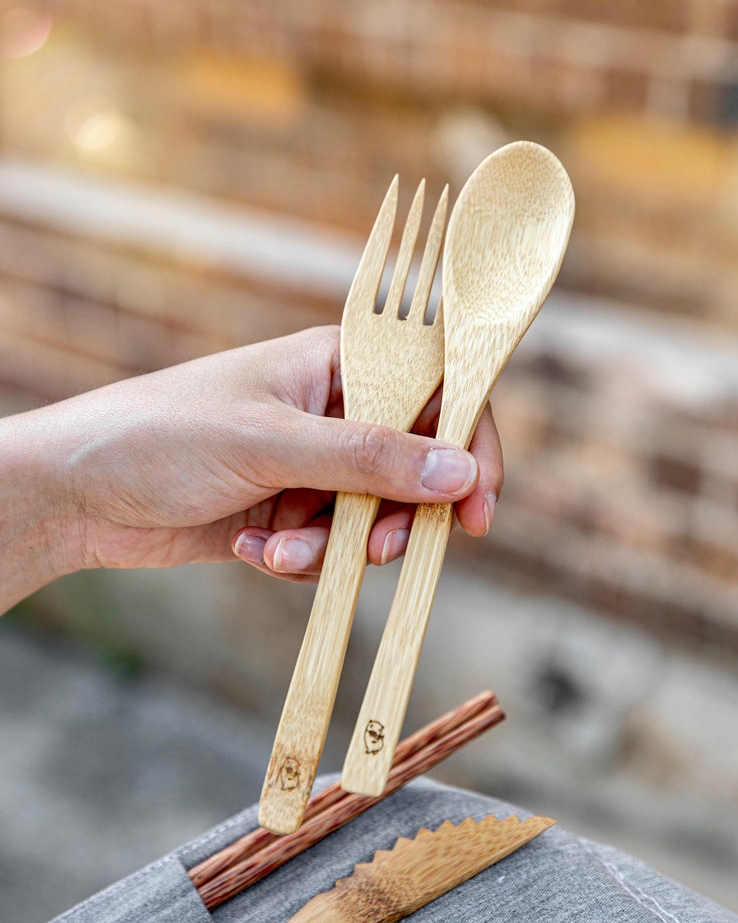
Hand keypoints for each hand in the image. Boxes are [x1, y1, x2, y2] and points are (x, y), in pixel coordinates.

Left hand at [3, 327, 501, 600]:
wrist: (75, 494)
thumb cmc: (163, 437)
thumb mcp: (271, 444)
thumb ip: (369, 460)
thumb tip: (460, 472)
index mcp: (338, 363)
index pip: (436, 390)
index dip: (468, 445)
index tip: (478, 506)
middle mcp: (332, 410)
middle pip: (414, 466)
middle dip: (395, 517)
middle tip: (377, 551)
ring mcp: (308, 464)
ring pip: (371, 517)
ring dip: (335, 547)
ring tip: (279, 551)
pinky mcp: (284, 511)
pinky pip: (329, 546)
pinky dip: (300, 559)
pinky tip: (250, 550)